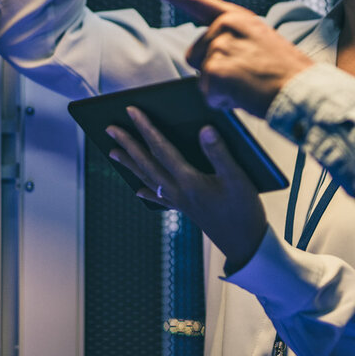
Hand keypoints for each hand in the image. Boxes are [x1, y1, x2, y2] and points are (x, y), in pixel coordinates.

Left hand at [107, 106, 267, 271]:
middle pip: (147, 163)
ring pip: (148, 179)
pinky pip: (159, 198)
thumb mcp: (237, 178)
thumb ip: (219, 152)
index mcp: (189, 180)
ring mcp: (179, 202)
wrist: (245, 244)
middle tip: (110, 129)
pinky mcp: (185, 210)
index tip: (131, 111)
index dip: (146, 128)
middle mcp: (178, 191)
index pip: (161, 148)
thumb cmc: (244, 210)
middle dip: (128, 144)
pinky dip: (147, 192)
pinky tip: (138, 191)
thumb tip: (204, 128)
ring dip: (130, 164)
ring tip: (114, 152)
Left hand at [130, 0, 314, 116]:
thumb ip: (232, 39)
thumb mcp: (260, 42)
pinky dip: (224, 102)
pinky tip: (246, 96)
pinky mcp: (217, 72)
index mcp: (237, 16)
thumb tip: (203, 57)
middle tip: (247, 77)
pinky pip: (207, 94)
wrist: (306, 92)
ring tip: (250, 85)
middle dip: (212, 71)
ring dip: (220, 88)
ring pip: (201, 76)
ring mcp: (220, 47)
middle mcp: (226, 26)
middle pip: (195, 54)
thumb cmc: (287, 74)